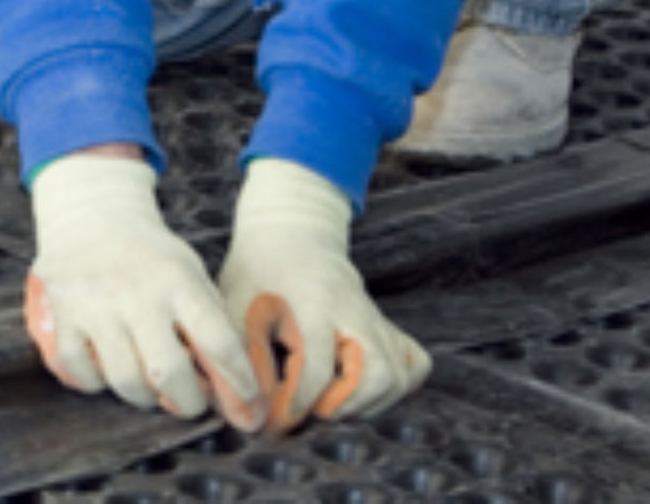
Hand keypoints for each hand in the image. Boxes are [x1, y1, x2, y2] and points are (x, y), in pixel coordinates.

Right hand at [26, 150, 266, 428]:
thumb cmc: (152, 257)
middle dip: (188, 402)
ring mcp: (94, 304)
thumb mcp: (191, 275)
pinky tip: (108, 367)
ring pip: (125, 382)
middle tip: (190, 400)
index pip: (217, 341)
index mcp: (177, 279)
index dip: (239, 382)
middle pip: (169, 373)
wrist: (91, 213)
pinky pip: (81, 376)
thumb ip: (212, 328)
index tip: (249, 404)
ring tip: (150, 383)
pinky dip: (98, 384)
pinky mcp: (60, 315)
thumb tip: (237, 395)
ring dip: (145, 396)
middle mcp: (136, 291)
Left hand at [218, 158, 428, 430]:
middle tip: (309, 405)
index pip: (316, 369)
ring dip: (365, 402)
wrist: (289, 229)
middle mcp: (352, 310)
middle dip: (343, 405)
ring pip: (397, 375)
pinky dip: (395, 384)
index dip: (294, 406)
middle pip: (377, 373)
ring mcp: (375, 317)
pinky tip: (360, 386)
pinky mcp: (387, 325)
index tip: (274, 421)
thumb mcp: (234, 307)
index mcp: (311, 303)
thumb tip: (249, 418)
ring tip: (329, 398)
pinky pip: (414, 362)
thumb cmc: (257, 272)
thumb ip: (240, 360)